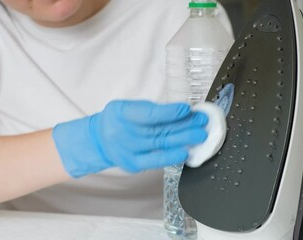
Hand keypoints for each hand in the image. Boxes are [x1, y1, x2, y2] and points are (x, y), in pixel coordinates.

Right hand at [52, 100, 207, 177]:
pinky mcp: (133, 164)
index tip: (187, 109)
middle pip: (158, 129)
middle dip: (183, 125)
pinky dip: (170, 156)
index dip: (169, 112)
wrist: (100, 140)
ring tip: (199, 135)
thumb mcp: (128, 107)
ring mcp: (128, 151)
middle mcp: (123, 133)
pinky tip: (184, 153)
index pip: (148, 113)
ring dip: (183, 140)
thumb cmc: (119, 120)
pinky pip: (155, 161)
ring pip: (160, 144)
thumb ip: (150, 110)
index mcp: (121, 112)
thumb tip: (181, 112)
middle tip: (202, 122)